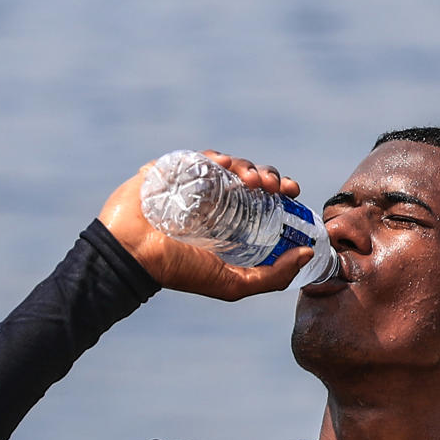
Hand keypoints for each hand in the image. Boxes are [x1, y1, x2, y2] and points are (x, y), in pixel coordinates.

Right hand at [97, 151, 315, 300]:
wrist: (131, 257)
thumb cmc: (178, 272)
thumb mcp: (233, 284)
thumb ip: (272, 276)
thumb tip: (308, 254)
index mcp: (230, 221)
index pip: (263, 198)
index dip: (281, 189)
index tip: (293, 191)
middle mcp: (214, 200)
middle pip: (249, 176)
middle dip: (268, 175)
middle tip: (273, 186)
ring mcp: (191, 183)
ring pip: (226, 163)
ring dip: (245, 165)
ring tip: (250, 180)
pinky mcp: (169, 171)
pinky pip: (194, 156)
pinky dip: (211, 156)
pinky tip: (222, 164)